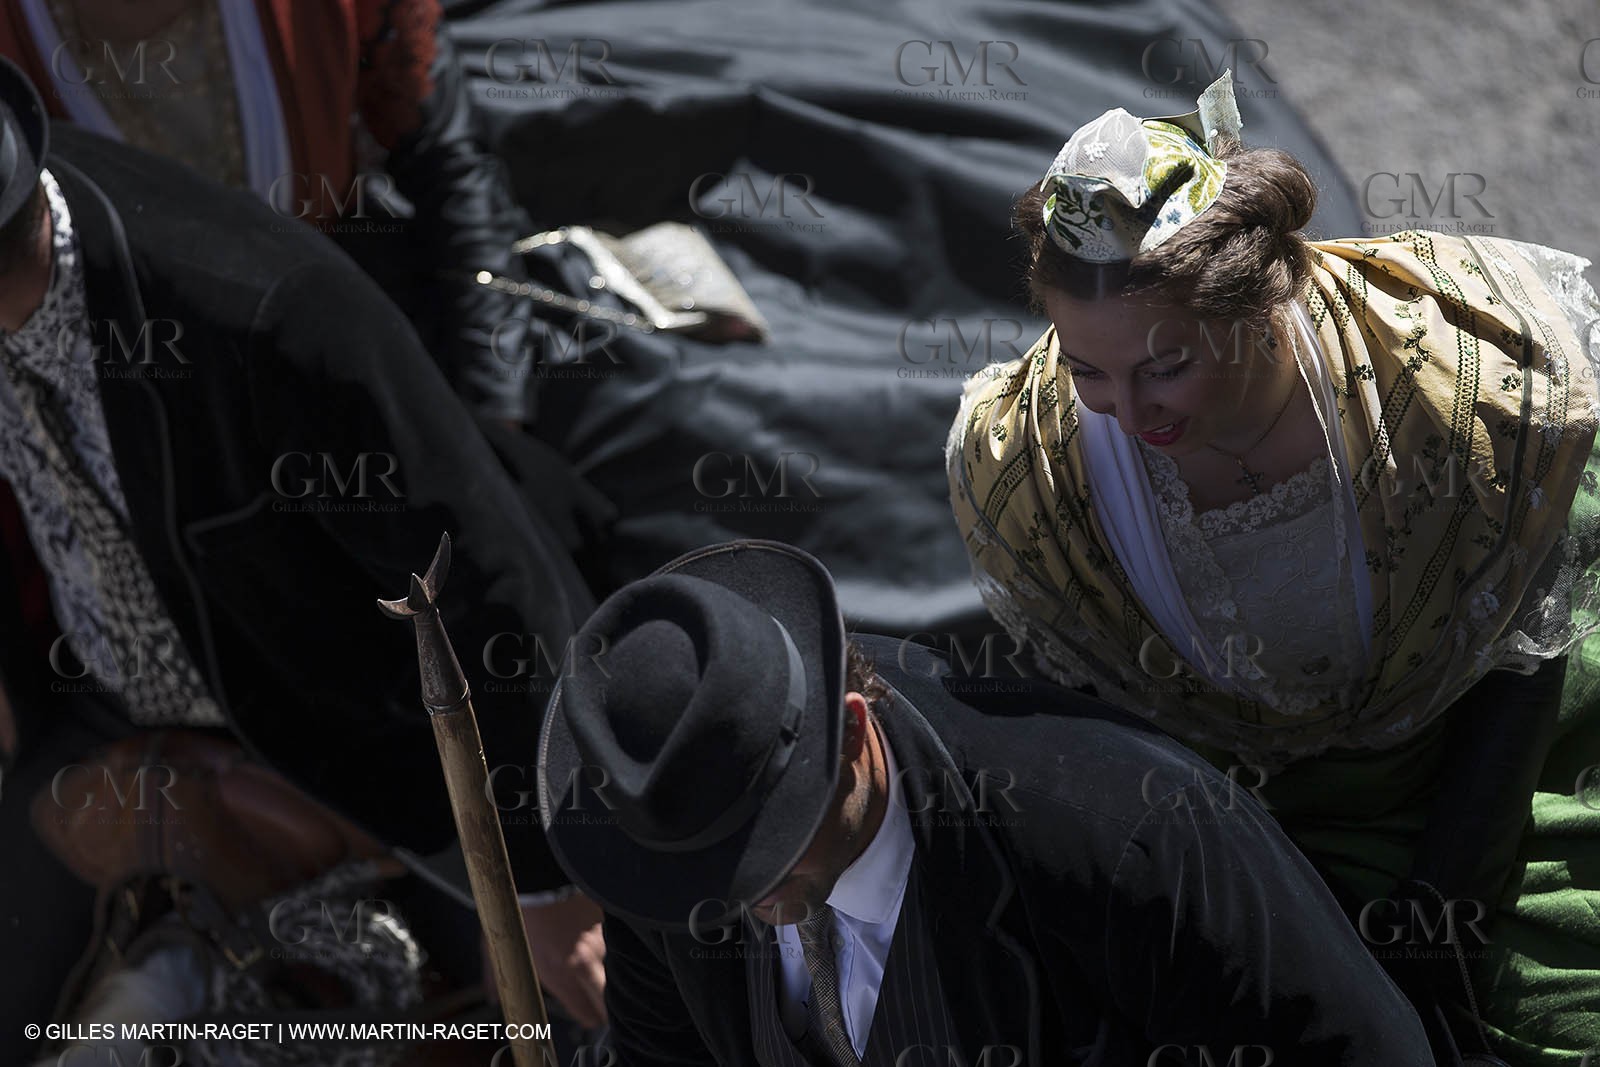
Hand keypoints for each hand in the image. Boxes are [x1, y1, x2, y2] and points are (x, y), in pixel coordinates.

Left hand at [484, 892, 607, 1028]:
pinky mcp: (609, 921)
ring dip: (609, 973)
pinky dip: (607, 944)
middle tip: (599, 1004)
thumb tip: (491, 997)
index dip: (587, 1016)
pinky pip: (614, 943)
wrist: (537, 868)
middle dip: (605, 1007)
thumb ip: (497, 977)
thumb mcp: (498, 946)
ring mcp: (602, 941)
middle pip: (609, 1002)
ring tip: (593, 962)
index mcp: (559, 974)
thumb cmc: (515, 907)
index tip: (586, 1015)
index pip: (587, 1015)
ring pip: (615, 970)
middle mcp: (586, 962)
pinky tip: (593, 935)